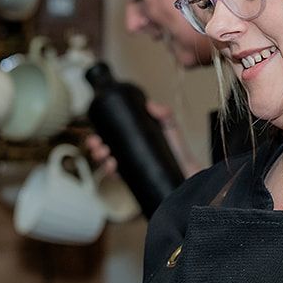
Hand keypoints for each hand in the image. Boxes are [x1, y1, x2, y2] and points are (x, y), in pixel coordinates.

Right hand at [85, 102, 202, 180]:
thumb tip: (151, 104)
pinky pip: (115, 176)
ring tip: (104, 154)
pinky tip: (112, 165)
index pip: (110, 134)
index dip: (99, 132)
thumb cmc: (179, 152)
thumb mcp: (170, 127)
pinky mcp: (132, 178)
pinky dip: (109, 171)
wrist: (188, 172)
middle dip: (94, 145)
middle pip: (103, 148)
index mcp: (132, 138)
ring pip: (105, 162)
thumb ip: (164, 113)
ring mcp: (129, 166)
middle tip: (96, 143)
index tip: (95, 131)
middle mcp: (128, 152)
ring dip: (99, 158)